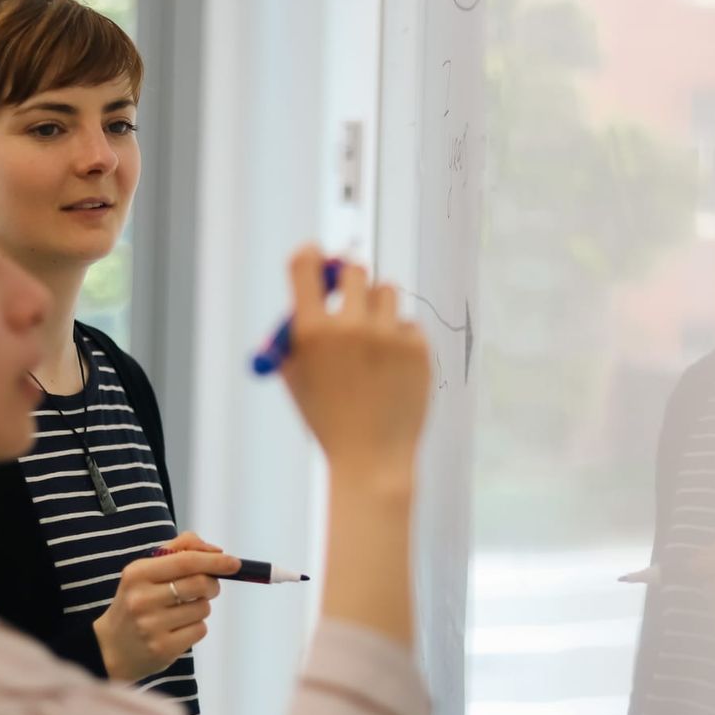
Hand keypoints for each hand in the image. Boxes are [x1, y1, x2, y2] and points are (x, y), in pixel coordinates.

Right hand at [93, 531, 238, 681]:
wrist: (110, 648)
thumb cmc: (136, 602)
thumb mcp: (145, 571)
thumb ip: (179, 551)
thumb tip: (217, 551)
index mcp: (137, 573)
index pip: (186, 561)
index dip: (215, 560)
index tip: (234, 562)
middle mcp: (142, 598)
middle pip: (200, 584)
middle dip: (213, 584)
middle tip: (209, 587)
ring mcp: (151, 626)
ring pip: (203, 608)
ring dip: (202, 607)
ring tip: (183, 611)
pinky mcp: (163, 649)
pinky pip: (200, 630)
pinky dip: (196, 627)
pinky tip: (178, 628)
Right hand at [280, 247, 431, 481]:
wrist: (370, 459)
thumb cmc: (327, 418)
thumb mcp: (296, 376)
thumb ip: (297, 330)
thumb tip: (313, 285)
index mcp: (311, 332)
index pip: (305, 264)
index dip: (311, 256)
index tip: (317, 257)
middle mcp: (348, 327)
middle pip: (353, 269)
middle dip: (350, 280)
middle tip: (351, 293)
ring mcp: (386, 336)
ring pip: (386, 291)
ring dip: (378, 309)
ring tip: (373, 346)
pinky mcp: (417, 347)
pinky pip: (408, 323)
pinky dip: (400, 340)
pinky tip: (392, 373)